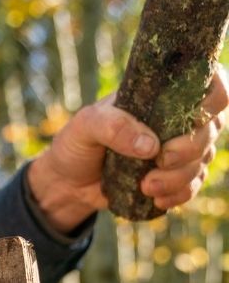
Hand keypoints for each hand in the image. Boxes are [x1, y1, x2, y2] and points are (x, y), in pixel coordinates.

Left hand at [27, 66, 228, 231]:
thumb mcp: (85, 126)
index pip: (209, 83)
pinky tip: (156, 199)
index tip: (193, 118)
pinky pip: (193, 185)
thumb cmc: (77, 144)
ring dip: (179, 177)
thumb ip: (113, 126)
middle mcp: (177, 118)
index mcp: (161, 94)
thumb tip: (150, 146)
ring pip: (203, 159)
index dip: (214, 98)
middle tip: (160, 160)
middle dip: (190, 148)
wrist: (68, 182)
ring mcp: (177, 148)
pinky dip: (180, 194)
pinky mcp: (171, 177)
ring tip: (145, 186)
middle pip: (212, 126)